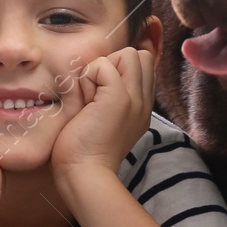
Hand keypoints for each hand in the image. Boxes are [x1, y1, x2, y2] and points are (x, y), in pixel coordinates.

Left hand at [52, 46, 153, 188]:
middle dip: (113, 64)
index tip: (100, 93)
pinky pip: (104, 64)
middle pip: (140, 55)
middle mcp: (144, 101)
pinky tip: (84, 102)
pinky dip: (88, 77)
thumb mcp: (103, 120)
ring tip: (90, 97)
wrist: (84, 173)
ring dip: (101, 69)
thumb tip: (98, 74)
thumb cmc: (82, 151)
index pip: (143, 65)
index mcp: (142, 107)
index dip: (119, 69)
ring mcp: (135, 98)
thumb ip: (108, 98)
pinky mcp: (119, 97)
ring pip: (128, 53)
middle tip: (95, 93)